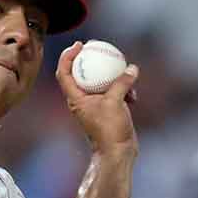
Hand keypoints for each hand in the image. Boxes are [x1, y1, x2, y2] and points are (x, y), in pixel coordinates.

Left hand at [54, 42, 139, 156]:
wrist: (118, 152)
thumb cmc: (110, 130)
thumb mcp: (115, 102)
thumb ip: (122, 83)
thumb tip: (131, 68)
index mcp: (76, 98)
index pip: (64, 73)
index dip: (67, 56)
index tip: (79, 45)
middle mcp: (82, 101)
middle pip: (80, 74)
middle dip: (88, 59)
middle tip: (97, 47)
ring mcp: (95, 105)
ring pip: (100, 83)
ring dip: (111, 76)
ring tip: (122, 69)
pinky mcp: (108, 110)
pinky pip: (113, 93)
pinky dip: (123, 90)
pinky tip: (134, 94)